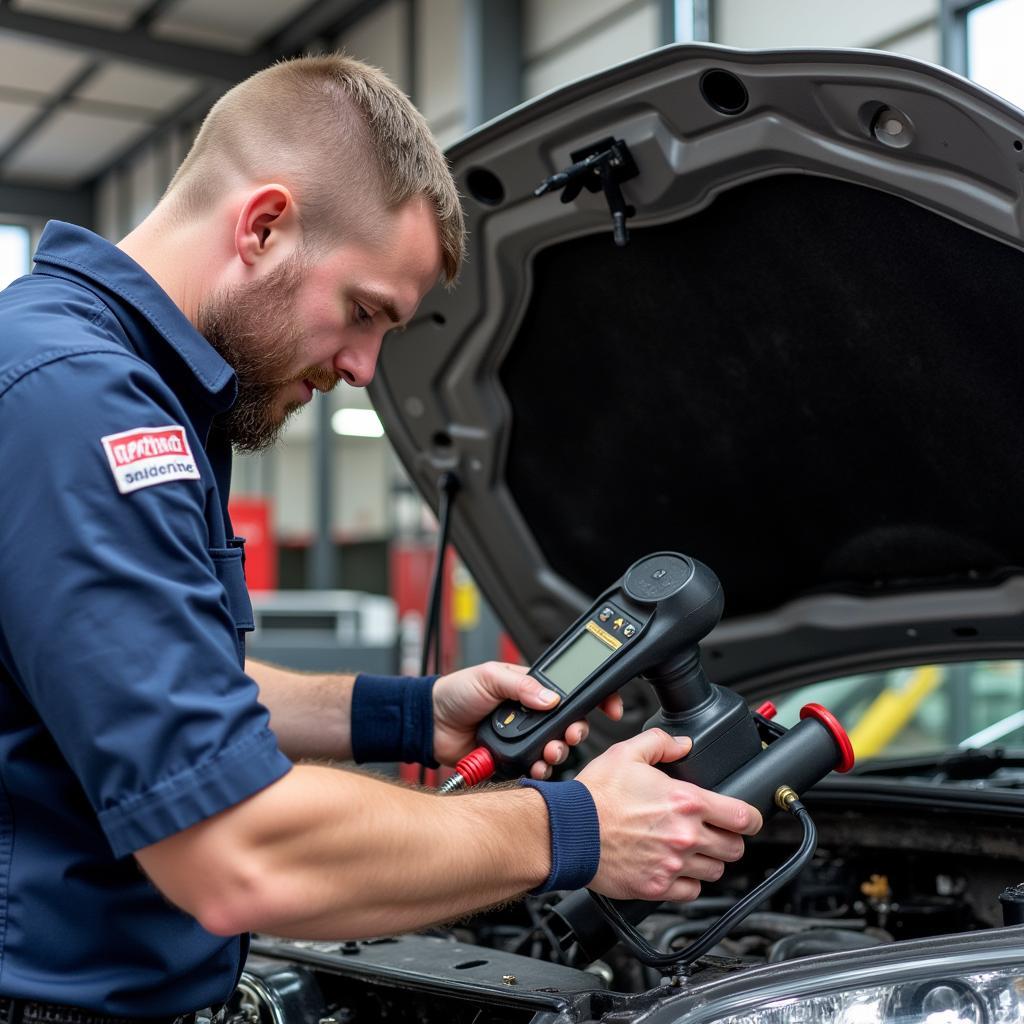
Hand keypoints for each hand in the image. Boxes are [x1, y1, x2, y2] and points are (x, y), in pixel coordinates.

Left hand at [431, 661, 623, 776]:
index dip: (594, 699)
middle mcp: (532, 716)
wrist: (431, 725)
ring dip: (558, 753)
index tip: (610, 707)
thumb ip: (522, 684)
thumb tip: (552, 696)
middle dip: (576, 731)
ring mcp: (523, 739)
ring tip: (549, 751)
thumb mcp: (491, 676)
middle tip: (571, 733)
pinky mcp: (513, 761)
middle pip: (569, 725)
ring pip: (556, 750)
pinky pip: (536, 769)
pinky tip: (535, 766)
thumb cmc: (457, 692)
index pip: (571, 692)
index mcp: (531, 690)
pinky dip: (540, 770)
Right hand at [577, 729, 761, 901]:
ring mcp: (673, 864)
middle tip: (714, 833)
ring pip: (715, 872)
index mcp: (685, 801)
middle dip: (729, 840)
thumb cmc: (595, 795)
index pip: (743, 817)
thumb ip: (661, 743)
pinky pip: (691, 892)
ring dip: (708, 861)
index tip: (747, 819)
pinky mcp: (657, 887)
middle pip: (734, 848)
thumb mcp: (626, 753)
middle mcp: (685, 835)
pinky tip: (675, 868)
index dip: (752, 818)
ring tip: (691, 850)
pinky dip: (688, 883)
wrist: (569, 830)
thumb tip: (683, 744)